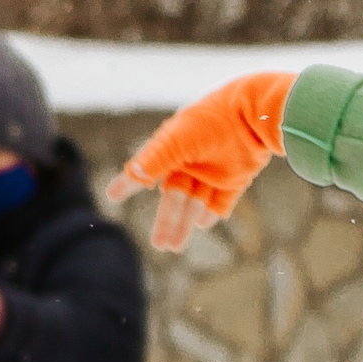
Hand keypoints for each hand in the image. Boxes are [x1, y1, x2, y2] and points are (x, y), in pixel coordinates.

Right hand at [106, 71, 297, 251]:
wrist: (250, 115)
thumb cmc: (206, 125)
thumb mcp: (172, 144)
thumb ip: (150, 163)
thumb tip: (125, 180)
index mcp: (172, 149)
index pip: (149, 172)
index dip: (131, 184)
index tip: (112, 196)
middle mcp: (191, 161)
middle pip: (175, 197)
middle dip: (167, 221)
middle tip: (158, 245)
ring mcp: (215, 171)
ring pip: (197, 204)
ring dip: (186, 224)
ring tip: (174, 246)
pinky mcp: (236, 178)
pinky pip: (222, 200)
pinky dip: (214, 212)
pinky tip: (204, 224)